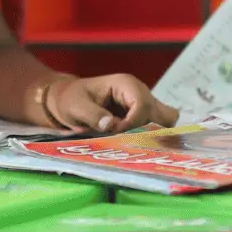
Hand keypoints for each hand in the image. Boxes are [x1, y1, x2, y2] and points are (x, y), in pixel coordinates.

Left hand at [47, 74, 178, 135]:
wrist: (67, 100)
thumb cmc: (70, 99)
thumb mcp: (75, 106)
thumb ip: (93, 114)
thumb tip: (111, 125)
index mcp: (126, 84)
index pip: (142, 106)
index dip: (133, 123)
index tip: (117, 134)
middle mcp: (140, 93)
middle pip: (162, 115)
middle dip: (150, 132)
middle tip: (133, 144)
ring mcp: (144, 105)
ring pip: (164, 123)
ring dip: (152, 137)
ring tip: (135, 147)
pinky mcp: (142, 118)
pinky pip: (157, 129)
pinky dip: (150, 139)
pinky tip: (135, 147)